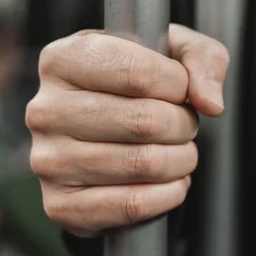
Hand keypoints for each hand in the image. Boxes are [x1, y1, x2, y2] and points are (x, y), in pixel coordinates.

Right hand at [26, 25, 228, 236]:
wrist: (104, 127)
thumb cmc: (136, 81)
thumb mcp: (173, 49)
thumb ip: (202, 58)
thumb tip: (209, 102)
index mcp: (63, 58)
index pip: (136, 72)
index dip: (176, 84)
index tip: (180, 88)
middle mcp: (46, 108)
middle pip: (145, 121)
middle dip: (183, 124)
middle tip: (183, 122)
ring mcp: (49, 159)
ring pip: (144, 164)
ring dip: (181, 158)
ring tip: (178, 148)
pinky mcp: (60, 204)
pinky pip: (133, 205)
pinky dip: (168, 194)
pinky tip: (169, 178)